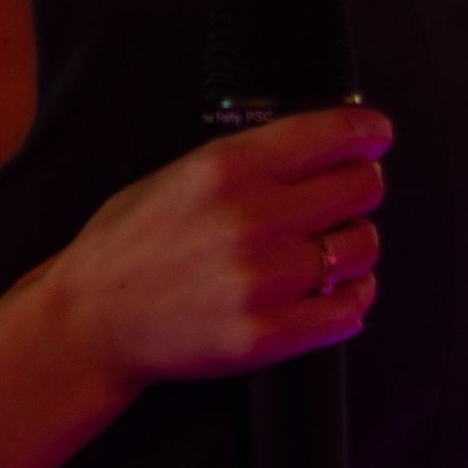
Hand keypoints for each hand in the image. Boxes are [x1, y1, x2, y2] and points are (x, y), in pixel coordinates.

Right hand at [58, 103, 390, 391]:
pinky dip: (352, 297)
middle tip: (347, 197)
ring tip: (326, 251)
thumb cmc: (127, 249)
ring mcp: (265, 279)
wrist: (91, 322)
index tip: (377, 136)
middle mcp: (252, 219)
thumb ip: (247, 160)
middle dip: (360, 187)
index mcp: (226, 169)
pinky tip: (333, 290)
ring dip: (353, 246)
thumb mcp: (176, 175)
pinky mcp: (270, 334)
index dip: (368, 133)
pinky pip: (349, 307)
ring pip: (362, 246)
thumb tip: (318, 146)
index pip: (333, 135)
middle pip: (363, 187)